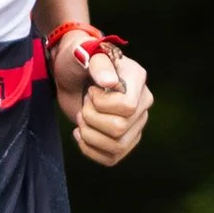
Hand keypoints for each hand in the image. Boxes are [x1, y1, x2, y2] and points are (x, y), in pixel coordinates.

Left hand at [54, 37, 151, 166]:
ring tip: (81, 118)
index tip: (91, 91)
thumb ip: (97, 65)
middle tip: (84, 104)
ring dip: (89, 135)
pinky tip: (80, 133)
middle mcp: (142, 102)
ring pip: (117, 147)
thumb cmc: (77, 60)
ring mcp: (135, 123)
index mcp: (137, 78)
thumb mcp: (83, 54)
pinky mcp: (123, 140)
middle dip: (91, 118)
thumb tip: (108, 83)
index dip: (102, 104)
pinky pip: (111, 158)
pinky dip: (89, 150)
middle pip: (120, 128)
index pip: (128, 107)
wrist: (71, 75)